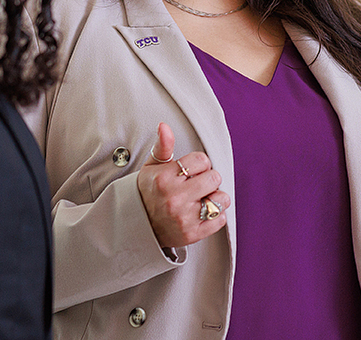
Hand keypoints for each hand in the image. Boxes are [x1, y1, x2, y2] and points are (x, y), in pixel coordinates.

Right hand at [136, 123, 229, 247]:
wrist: (138, 226)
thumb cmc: (149, 193)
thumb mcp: (152, 168)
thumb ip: (163, 146)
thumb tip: (164, 126)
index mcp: (164, 178)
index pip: (202, 160)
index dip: (199, 164)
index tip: (190, 172)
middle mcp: (174, 198)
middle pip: (214, 178)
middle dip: (208, 180)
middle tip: (196, 186)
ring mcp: (183, 218)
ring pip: (221, 199)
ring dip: (215, 199)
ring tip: (201, 200)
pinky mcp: (192, 234)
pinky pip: (220, 219)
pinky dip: (215, 216)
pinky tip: (201, 213)